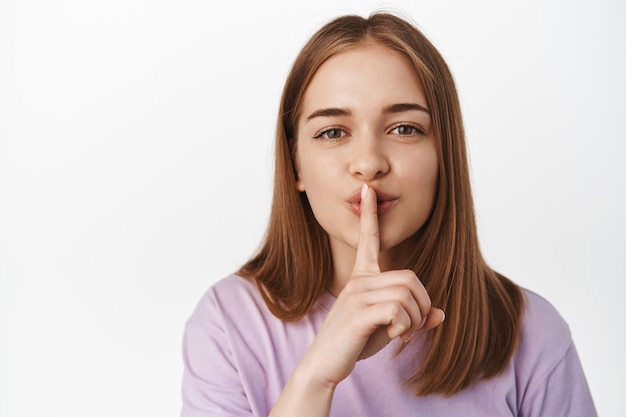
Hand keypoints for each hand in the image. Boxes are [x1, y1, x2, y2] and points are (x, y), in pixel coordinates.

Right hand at [303, 184, 444, 386]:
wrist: (324, 364)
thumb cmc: (354, 342)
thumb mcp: (388, 327)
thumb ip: (413, 317)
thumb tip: (441, 313)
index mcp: (362, 277)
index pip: (368, 240)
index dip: (370, 215)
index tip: (367, 190)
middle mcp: (359, 280)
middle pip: (411, 279)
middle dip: (421, 305)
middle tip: (410, 327)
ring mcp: (357, 295)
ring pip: (407, 296)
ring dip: (413, 320)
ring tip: (399, 334)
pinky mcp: (359, 313)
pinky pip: (399, 311)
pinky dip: (404, 327)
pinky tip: (392, 336)